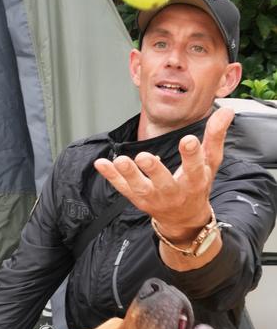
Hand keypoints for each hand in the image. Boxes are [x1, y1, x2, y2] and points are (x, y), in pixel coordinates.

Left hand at [93, 108, 233, 241]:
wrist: (184, 218)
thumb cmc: (198, 185)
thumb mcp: (211, 163)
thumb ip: (215, 137)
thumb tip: (227, 110)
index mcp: (195, 182)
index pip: (195, 168)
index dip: (192, 155)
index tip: (189, 139)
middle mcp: (173, 192)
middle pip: (164, 182)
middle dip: (154, 170)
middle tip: (144, 157)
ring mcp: (153, 197)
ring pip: (139, 187)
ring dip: (128, 174)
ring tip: (120, 160)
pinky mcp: (136, 199)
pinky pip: (122, 188)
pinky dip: (110, 177)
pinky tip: (101, 163)